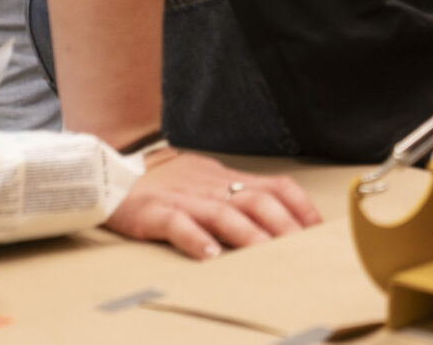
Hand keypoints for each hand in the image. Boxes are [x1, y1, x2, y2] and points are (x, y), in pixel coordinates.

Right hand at [105, 148, 322, 258]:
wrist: (113, 176)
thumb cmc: (169, 184)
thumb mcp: (212, 182)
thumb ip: (241, 196)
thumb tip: (279, 218)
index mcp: (229, 180)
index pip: (276, 186)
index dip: (301, 207)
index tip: (319, 229)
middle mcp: (212, 188)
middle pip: (257, 201)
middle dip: (284, 224)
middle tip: (301, 248)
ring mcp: (185, 200)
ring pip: (224, 214)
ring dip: (248, 235)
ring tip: (266, 253)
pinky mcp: (155, 213)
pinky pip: (178, 225)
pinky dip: (196, 240)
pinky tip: (210, 255)